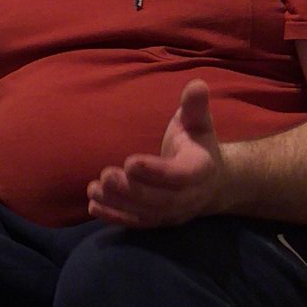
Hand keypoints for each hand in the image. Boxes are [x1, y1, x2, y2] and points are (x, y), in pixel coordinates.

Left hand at [85, 79, 226, 227]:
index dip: (156, 172)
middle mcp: (188, 197)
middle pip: (160, 200)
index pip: (179, 175)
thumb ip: (195, 106)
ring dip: (118, 203)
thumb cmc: (197, 144)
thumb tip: (197, 84)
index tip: (131, 161)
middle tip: (106, 175)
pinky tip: (94, 205)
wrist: (212, 182)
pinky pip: (136, 223)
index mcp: (200, 170)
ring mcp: (172, 213)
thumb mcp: (198, 123)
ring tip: (94, 189)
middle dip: (131, 190)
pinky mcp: (157, 221)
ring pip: (145, 214)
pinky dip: (114, 217)